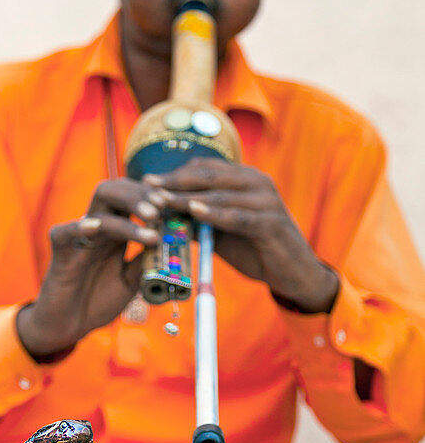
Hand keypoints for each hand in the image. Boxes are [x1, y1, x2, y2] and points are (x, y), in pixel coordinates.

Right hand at [17, 179, 162, 359]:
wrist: (69, 326)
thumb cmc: (98, 301)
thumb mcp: (132, 281)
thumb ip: (146, 262)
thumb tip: (172, 245)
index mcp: (115, 233)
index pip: (132, 199)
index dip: (153, 197)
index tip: (174, 204)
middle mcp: (97, 229)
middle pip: (114, 191)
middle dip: (141, 194)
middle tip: (162, 206)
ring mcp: (78, 238)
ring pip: (99, 206)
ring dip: (127, 206)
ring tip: (151, 218)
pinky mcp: (60, 253)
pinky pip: (64, 233)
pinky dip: (79, 227)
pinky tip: (97, 226)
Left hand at [145, 159, 339, 312]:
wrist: (293, 274)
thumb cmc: (256, 250)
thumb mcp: (221, 231)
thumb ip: (198, 219)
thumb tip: (162, 213)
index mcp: (245, 179)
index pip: (205, 168)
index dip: (175, 173)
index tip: (147, 181)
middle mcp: (257, 182)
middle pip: (209, 175)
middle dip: (175, 180)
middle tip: (147, 185)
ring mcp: (266, 200)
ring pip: (220, 194)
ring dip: (188, 197)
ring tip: (162, 199)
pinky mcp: (271, 222)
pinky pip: (238, 216)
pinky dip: (214, 214)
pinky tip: (193, 212)